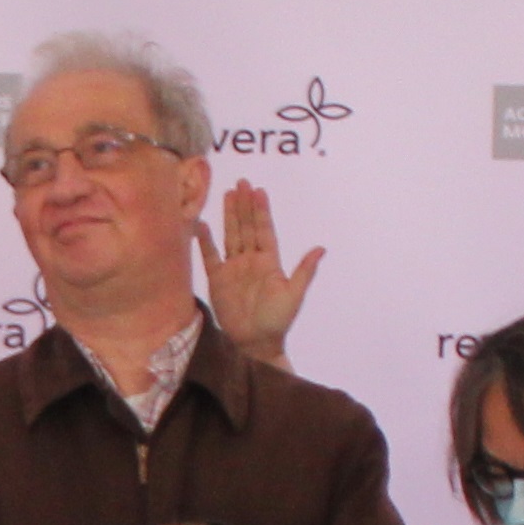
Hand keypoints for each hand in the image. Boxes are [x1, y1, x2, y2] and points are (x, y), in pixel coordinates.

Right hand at [197, 182, 325, 371]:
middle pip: (246, 227)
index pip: (264, 230)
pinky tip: (202, 225)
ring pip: (231, 235)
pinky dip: (206, 241)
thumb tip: (321, 249)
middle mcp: (250, 260)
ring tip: (226, 194)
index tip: (258, 190)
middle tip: (242, 182)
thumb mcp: (294, 295)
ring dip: (229, 216)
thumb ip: (304, 271)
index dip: (261, 210)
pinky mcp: (218, 280)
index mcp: (269, 261)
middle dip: (244, 205)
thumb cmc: (277, 320)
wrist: (255, 342)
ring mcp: (233, 268)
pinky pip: (210, 256)